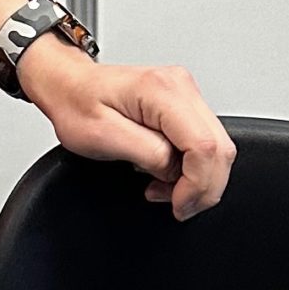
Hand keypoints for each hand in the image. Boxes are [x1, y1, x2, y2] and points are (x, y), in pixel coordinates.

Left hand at [14, 38, 235, 218]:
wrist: (68, 85)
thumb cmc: (76, 104)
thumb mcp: (103, 137)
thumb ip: (148, 154)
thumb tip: (176, 171)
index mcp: (161, 91)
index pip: (205, 146)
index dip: (198, 184)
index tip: (179, 204)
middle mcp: (180, 86)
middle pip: (220, 148)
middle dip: (203, 186)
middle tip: (176, 204)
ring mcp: (185, 93)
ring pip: (218, 147)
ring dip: (198, 178)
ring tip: (164, 187)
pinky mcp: (183, 104)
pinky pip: (204, 142)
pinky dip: (192, 166)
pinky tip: (168, 172)